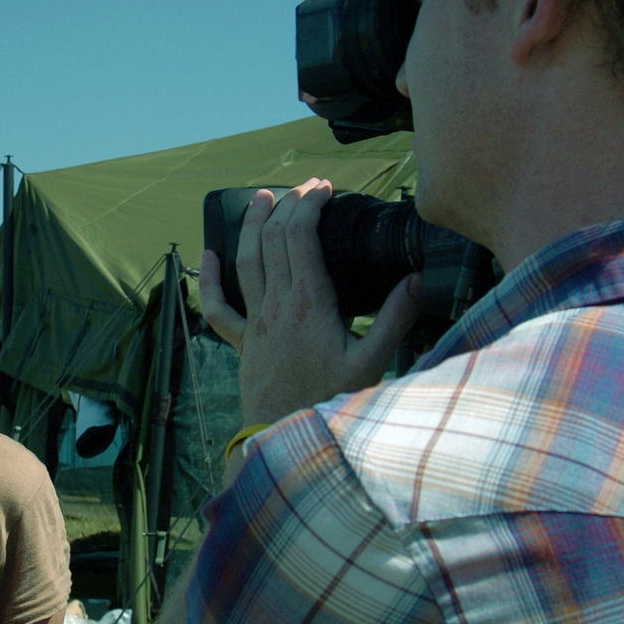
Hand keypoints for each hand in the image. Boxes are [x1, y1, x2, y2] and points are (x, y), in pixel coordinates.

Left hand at [199, 179, 422, 424]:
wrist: (287, 436)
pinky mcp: (242, 341)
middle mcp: (277, 305)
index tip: (325, 189)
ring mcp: (256, 322)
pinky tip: (206, 255)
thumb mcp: (373, 362)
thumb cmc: (331, 402)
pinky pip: (217, 306)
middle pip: (272, 239)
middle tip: (305, 187)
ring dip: (251, 225)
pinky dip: (208, 278)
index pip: (301, 237)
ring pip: (245, 261)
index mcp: (310, 303)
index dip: (310, 205)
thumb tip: (417, 280)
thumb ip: (396, 319)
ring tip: (260, 198)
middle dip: (286, 204)